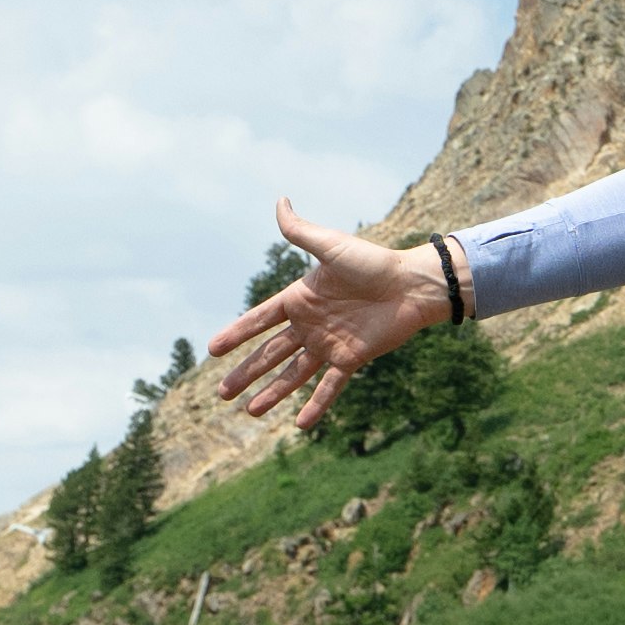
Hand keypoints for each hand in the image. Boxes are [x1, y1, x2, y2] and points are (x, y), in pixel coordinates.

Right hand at [206, 200, 449, 423]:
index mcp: (301, 298)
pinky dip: (317, 405)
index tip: (212, 350)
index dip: (236, 334)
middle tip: (222, 393)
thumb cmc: (374, 261)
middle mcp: (311, 324)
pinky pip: (330, 386)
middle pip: (270, 354)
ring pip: (293, 374)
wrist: (413, 284)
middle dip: (246, 373)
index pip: (260, 320)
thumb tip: (281, 200)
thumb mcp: (331, 245)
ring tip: (250, 411)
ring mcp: (330, 344)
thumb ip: (301, 231)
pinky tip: (301, 424)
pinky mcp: (352, 359)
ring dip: (272, 393)